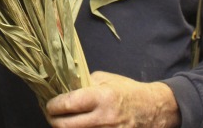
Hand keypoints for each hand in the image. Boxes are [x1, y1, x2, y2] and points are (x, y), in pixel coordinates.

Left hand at [45, 71, 179, 127]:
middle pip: (64, 126)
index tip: (49, 104)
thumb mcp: (106, 79)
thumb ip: (84, 84)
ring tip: (62, 121)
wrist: (153, 109)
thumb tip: (63, 89)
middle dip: (52, 120)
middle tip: (51, 115)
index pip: (67, 104)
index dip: (52, 105)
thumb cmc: (128, 91)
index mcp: (101, 97)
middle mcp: (103, 118)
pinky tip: (76, 127)